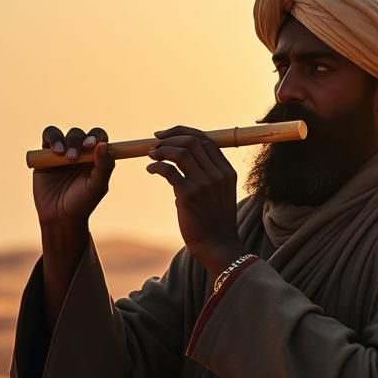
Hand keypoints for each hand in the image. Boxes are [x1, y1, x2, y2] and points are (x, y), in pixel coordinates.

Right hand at [33, 125, 114, 229]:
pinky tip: (54, 152)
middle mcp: (80, 152)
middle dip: (77, 142)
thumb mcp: (97, 187)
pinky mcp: (45, 155)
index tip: (91, 145)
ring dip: (62, 140)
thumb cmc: (82, 203)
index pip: (99, 137)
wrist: (59, 217)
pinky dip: (51, 139)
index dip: (96, 136)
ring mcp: (62, 152)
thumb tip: (103, 144)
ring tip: (61, 154)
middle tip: (73, 158)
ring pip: (62, 133)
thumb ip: (104, 166)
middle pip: (79, 135)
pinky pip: (48, 137)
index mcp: (96, 157)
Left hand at [146, 126, 245, 274]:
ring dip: (162, 150)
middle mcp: (217, 174)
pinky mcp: (188, 195)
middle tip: (154, 144)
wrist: (218, 245)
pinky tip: (151, 170)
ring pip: (180, 152)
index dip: (183, 132)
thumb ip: (209, 174)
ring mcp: (203, 184)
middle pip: (192, 142)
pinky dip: (156, 167)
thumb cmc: (215, 221)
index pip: (206, 140)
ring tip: (151, 155)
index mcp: (227, 171)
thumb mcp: (220, 192)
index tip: (166, 135)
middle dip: (170, 138)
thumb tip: (183, 157)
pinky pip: (168, 171)